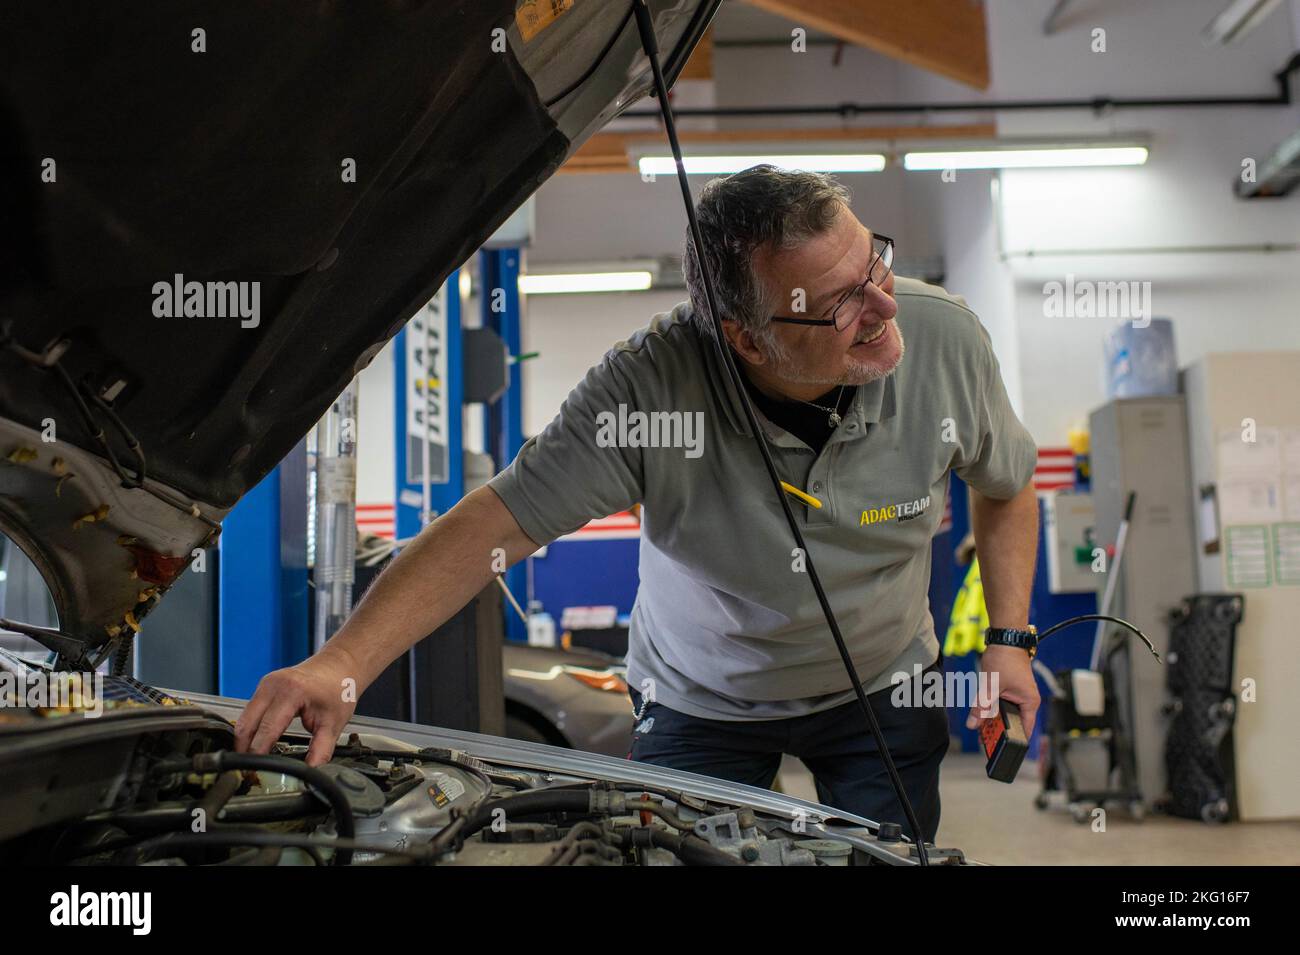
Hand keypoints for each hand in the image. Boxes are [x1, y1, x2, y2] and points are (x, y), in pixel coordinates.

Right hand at [234, 646, 361, 765]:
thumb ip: (321, 750)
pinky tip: (257, 742)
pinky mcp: (264, 686)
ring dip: (245, 739)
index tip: (256, 772)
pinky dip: (251, 728)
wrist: (338, 667)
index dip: (259, 753)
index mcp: (291, 692)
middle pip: (247, 724)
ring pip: (244, 718)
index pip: (267, 729)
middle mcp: (273, 685)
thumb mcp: (333, 723)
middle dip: (244, 749)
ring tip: (253, 760)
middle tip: (249, 771)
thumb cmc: (338, 689)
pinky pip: (250, 711)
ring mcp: (266, 683)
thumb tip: (310, 772)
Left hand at [965, 644, 1040, 737]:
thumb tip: (973, 724)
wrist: (1005, 639)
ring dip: (993, 719)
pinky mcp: (1009, 691)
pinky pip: (1001, 706)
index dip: (1013, 742)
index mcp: (1029, 703)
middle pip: (1013, 724)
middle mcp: (1026, 702)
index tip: (1001, 750)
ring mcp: (1018, 696)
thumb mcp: (990, 685)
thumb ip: (982, 706)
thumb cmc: (1005, 659)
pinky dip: (991, 710)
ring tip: (979, 726)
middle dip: (998, 730)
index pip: (1025, 730)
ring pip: (1005, 715)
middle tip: (983, 738)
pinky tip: (980, 713)